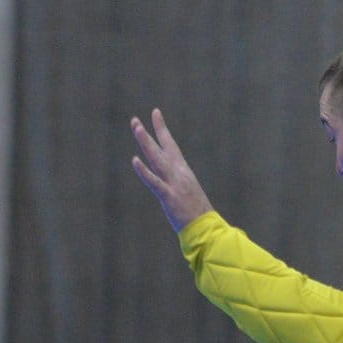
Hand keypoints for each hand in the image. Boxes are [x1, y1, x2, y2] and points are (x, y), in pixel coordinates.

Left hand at [130, 109, 213, 232]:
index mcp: (183, 172)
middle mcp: (179, 173)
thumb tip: (170, 181)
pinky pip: (154, 181)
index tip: (155, 113)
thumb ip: (178, 184)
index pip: (171, 145)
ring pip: (156, 158)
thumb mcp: (188, 194)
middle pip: (161, 148)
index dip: (162, 129)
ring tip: (136, 127)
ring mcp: (174, 184)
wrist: (207, 229)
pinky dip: (144, 171)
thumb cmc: (199, 215)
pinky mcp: (169, 196)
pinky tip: (134, 160)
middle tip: (134, 120)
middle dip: (148, 133)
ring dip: (146, 142)